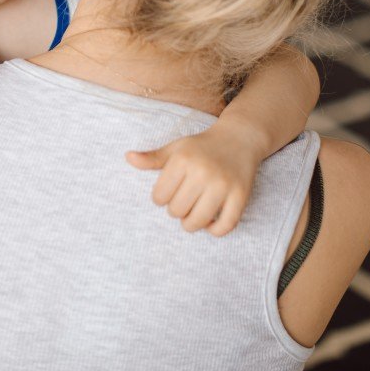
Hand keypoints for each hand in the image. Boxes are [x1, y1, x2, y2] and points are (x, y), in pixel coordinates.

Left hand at [126, 126, 259, 236]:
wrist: (239, 139)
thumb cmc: (201, 147)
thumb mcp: (176, 148)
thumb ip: (152, 158)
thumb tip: (128, 157)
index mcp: (183, 160)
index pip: (159, 197)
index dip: (161, 199)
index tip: (170, 193)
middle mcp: (202, 172)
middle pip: (177, 211)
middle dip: (176, 211)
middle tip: (183, 202)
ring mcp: (223, 185)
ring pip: (198, 221)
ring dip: (192, 224)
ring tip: (193, 215)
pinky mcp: (241, 195)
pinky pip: (225, 225)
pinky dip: (215, 231)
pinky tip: (210, 224)